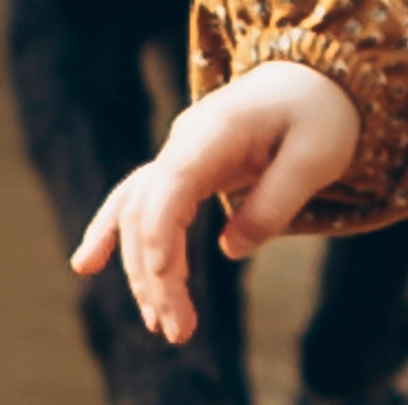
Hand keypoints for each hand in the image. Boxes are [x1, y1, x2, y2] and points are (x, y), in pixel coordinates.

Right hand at [69, 61, 358, 343]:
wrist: (313, 78)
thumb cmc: (322, 113)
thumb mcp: (319, 155)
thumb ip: (275, 202)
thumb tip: (231, 250)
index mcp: (219, 128)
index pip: (174, 182)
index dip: (162, 230)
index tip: (165, 275)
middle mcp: (186, 139)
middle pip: (151, 209)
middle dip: (156, 273)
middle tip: (175, 328)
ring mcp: (178, 153)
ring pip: (140, 214)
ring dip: (143, 270)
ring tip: (159, 324)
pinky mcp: (182, 169)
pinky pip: (139, 203)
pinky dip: (114, 235)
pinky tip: (86, 266)